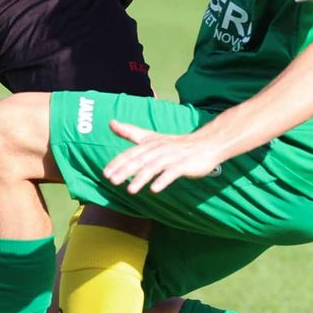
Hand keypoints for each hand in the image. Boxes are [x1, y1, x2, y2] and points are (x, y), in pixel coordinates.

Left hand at [103, 119, 225, 194]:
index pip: (131, 153)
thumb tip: (110, 123)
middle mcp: (159, 149)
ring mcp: (172, 157)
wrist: (206, 144)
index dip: (118, 163)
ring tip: (130, 190)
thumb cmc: (176, 144)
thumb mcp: (151, 137)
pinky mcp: (184, 165)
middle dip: (125, 171)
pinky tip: (155, 189)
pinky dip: (163, 180)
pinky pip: (172, 173)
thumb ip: (131, 132)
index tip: (105, 173)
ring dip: (141, 178)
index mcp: (150, 143)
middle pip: (139, 160)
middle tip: (112, 181)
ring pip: (154, 167)